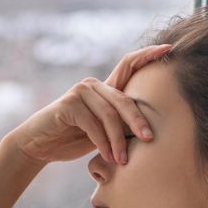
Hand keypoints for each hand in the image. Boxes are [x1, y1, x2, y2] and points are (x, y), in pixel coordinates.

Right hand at [7, 42, 172, 165]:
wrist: (38, 146)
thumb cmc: (70, 139)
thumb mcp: (100, 131)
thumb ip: (117, 124)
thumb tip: (148, 131)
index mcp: (103, 88)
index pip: (128, 65)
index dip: (148, 55)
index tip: (168, 48)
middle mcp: (92, 85)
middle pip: (123, 99)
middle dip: (138, 121)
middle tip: (149, 139)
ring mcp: (79, 92)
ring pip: (109, 115)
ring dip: (118, 140)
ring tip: (122, 160)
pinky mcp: (68, 105)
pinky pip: (92, 124)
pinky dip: (102, 142)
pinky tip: (107, 156)